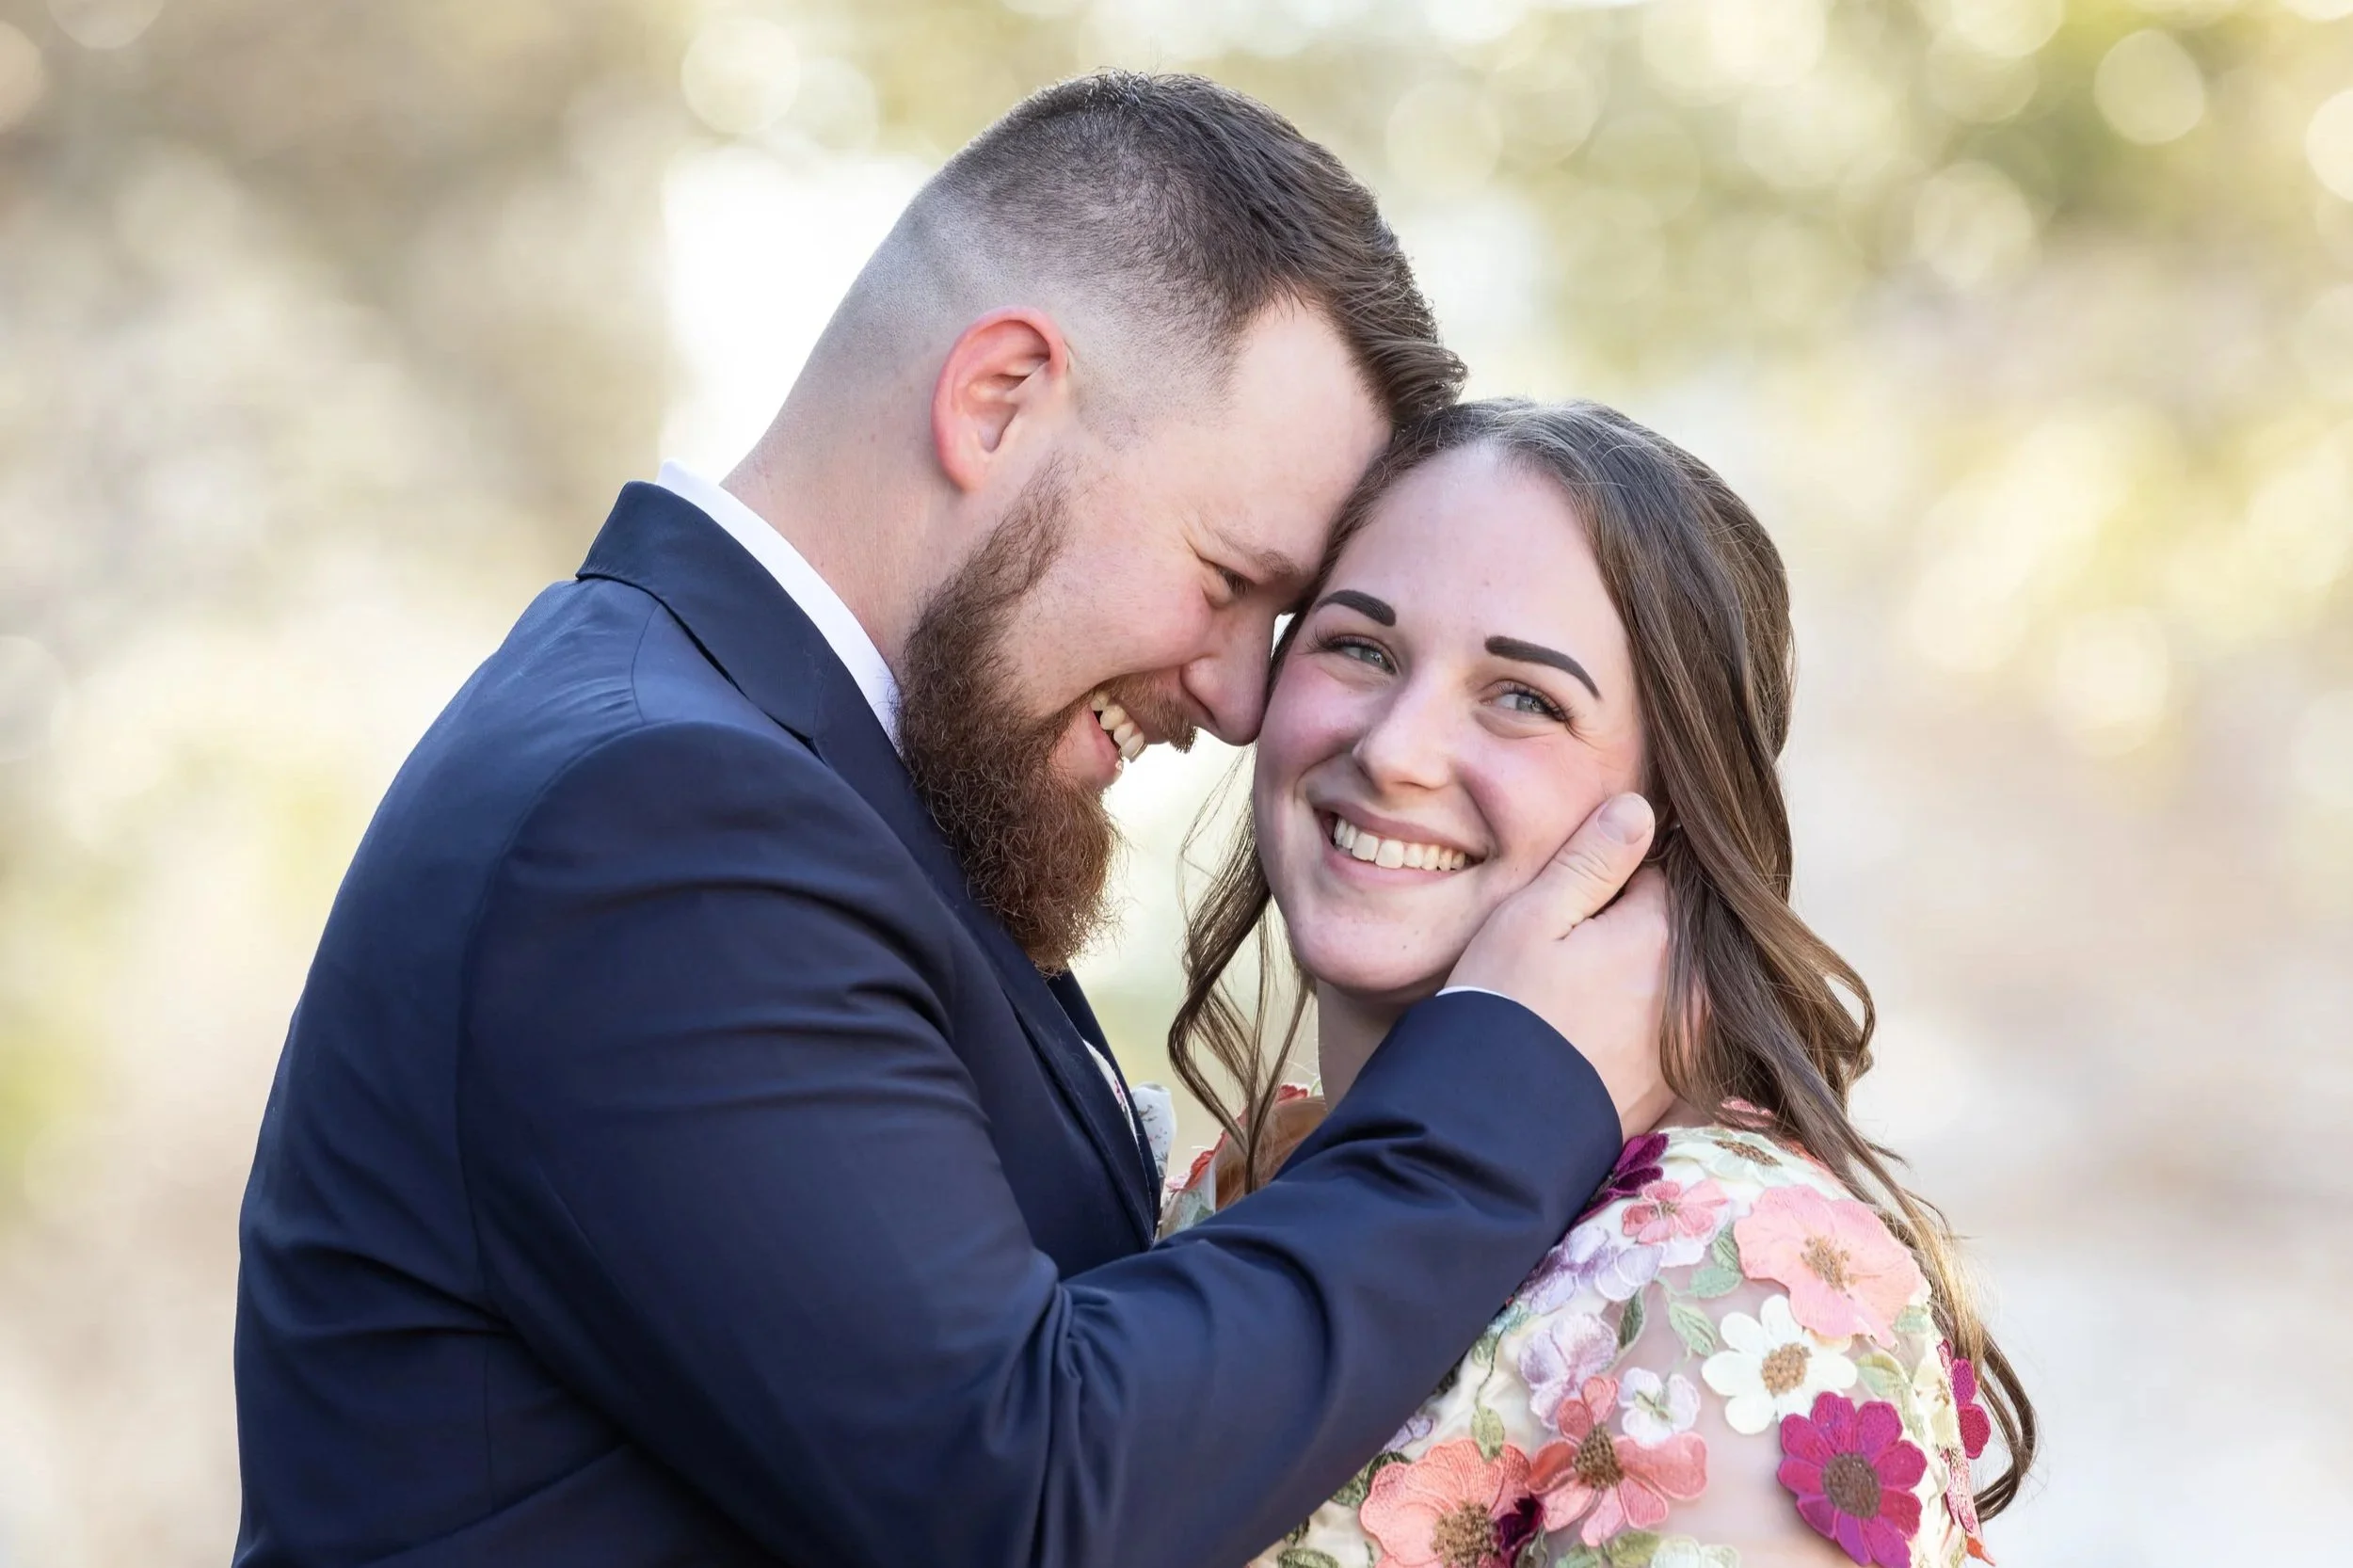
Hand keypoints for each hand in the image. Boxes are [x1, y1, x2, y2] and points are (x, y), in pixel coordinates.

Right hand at [1447, 793, 1672, 1139]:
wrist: (1496, 1132)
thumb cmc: (1503, 1012)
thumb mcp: (1530, 918)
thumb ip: (1590, 859)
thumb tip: (1642, 808)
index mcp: (1664, 932)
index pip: (1661, 870)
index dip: (1615, 874)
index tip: (1576, 894)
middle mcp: (1699, 985)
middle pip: (1679, 923)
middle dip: (1638, 921)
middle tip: (1574, 945)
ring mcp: (1695, 1038)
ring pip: (1680, 974)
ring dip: (1645, 971)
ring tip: (1580, 989)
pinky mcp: (1681, 1081)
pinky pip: (1678, 1024)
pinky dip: (1648, 1019)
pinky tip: (1596, 1031)